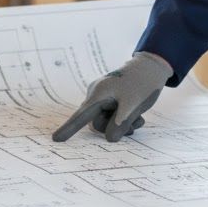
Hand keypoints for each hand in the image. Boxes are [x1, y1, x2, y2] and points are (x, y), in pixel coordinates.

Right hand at [51, 52, 172, 143]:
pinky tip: (137, 115)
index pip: (81, 116)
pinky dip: (123, 119)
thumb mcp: (133, 106)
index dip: (68, 129)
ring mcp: (103, 96)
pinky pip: (111, 115)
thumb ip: (120, 124)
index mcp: (99, 94)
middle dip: (115, 128)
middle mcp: (97, 95)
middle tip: (134, 125)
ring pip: (106, 121)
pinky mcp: (111, 98)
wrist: (152, 67)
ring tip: (138, 118)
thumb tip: (109, 139)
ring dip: (122, 125)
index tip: (55, 139)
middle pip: (98, 123)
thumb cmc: (142, 83)